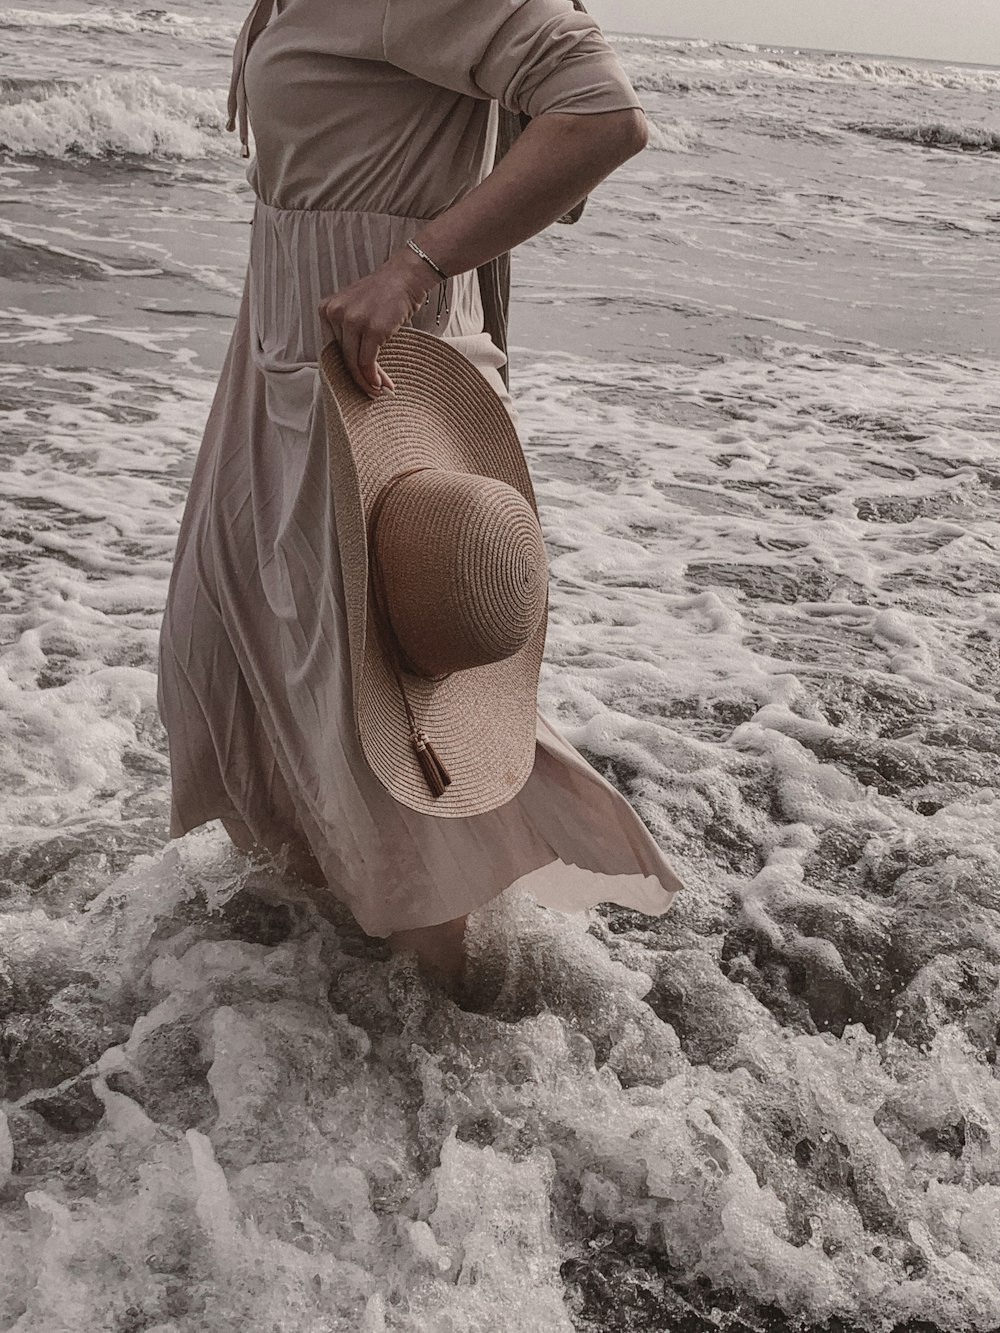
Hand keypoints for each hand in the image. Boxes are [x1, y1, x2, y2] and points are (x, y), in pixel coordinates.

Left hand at [318, 248, 433, 398]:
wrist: (407, 276)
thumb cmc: (386, 294)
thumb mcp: (356, 308)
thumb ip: (347, 331)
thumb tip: (350, 366)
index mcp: (327, 309)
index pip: (331, 348)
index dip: (344, 368)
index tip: (356, 381)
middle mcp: (335, 313)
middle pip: (342, 357)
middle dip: (358, 378)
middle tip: (371, 391)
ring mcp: (353, 321)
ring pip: (354, 363)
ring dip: (368, 381)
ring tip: (379, 391)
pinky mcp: (371, 329)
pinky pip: (367, 362)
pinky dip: (374, 377)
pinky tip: (383, 384)